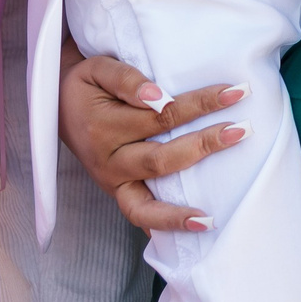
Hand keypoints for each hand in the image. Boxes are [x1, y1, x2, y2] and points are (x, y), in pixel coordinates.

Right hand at [57, 41, 249, 232]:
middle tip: (243, 131)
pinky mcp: (115, 193)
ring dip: (182, 209)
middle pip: (162, 159)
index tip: (235, 92)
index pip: (163, 115)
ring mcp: (110, 181)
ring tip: (213, 216)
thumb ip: (127, 80)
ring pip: (148, 202)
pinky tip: (191, 232)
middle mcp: (108, 159)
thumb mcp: (98, 69)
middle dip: (205, 146)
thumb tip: (159, 97)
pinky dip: (162, 227)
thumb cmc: (86, 85)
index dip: (201, 104)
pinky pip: (138, 216)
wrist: (57, 105)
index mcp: (105, 126)